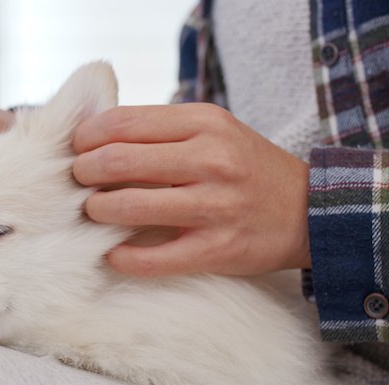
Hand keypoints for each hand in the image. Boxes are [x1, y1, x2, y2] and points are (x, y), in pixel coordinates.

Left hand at [72, 103, 310, 276]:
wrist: (310, 210)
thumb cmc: (247, 167)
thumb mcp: (215, 130)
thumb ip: (164, 129)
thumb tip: (98, 137)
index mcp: (205, 123)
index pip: (125, 122)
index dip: (88, 136)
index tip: (78, 147)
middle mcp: (211, 160)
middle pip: (120, 161)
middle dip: (85, 172)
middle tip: (78, 180)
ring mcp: (215, 206)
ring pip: (130, 206)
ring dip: (98, 210)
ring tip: (93, 211)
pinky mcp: (217, 249)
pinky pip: (153, 258)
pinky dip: (123, 256)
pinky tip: (114, 252)